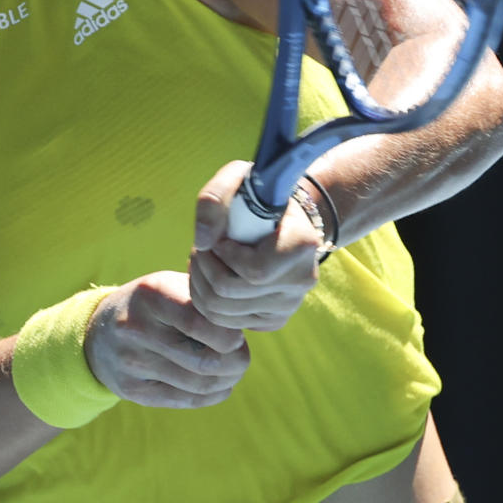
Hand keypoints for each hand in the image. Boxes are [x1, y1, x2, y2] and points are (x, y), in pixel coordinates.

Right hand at [84, 270, 249, 407]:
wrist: (98, 331)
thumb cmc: (152, 304)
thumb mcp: (170, 285)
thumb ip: (204, 299)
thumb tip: (244, 323)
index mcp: (151, 294)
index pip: (202, 323)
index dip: (230, 335)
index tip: (237, 334)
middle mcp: (136, 328)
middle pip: (204, 360)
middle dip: (235, 363)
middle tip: (242, 357)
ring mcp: (131, 361)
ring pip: (198, 384)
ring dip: (227, 381)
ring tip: (233, 371)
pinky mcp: (131, 389)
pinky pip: (184, 400)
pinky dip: (211, 396)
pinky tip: (219, 386)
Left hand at [189, 161, 321, 331]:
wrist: (282, 219)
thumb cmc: (257, 196)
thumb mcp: (235, 178)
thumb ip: (214, 199)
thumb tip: (203, 241)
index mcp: (302, 244)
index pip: (254, 271)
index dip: (223, 257)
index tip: (218, 238)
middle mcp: (302, 279)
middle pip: (230, 294)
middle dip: (202, 269)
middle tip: (200, 249)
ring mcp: (290, 304)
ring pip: (223, 313)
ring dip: (200, 286)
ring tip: (202, 262)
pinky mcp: (275, 320)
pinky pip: (228, 324)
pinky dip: (209, 303)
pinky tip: (213, 278)